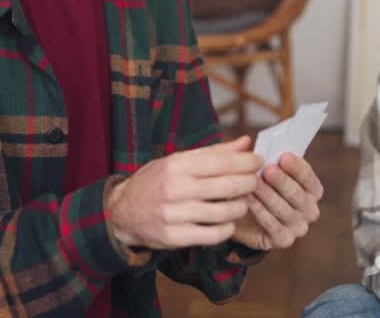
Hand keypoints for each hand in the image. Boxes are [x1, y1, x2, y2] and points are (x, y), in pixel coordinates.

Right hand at [106, 136, 261, 250]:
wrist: (121, 212)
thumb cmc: (155, 181)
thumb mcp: (178, 161)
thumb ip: (213, 153)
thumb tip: (246, 143)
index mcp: (176, 165)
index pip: (221, 162)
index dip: (246, 161)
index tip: (258, 161)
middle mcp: (175, 189)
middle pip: (227, 186)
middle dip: (249, 182)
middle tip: (255, 181)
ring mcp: (174, 215)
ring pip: (224, 212)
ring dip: (240, 206)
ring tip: (242, 202)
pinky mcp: (174, 237)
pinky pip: (213, 234)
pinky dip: (228, 228)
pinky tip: (228, 221)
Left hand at [231, 151, 321, 249]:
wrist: (239, 214)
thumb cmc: (253, 186)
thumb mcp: (252, 169)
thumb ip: (251, 155)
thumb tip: (245, 140)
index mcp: (310, 189)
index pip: (310, 178)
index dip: (298, 168)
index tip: (283, 156)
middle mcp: (309, 209)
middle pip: (300, 196)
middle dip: (283, 182)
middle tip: (268, 170)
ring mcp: (298, 226)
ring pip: (287, 211)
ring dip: (270, 196)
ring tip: (254, 184)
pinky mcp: (284, 239)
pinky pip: (275, 227)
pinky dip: (261, 213)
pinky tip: (248, 200)